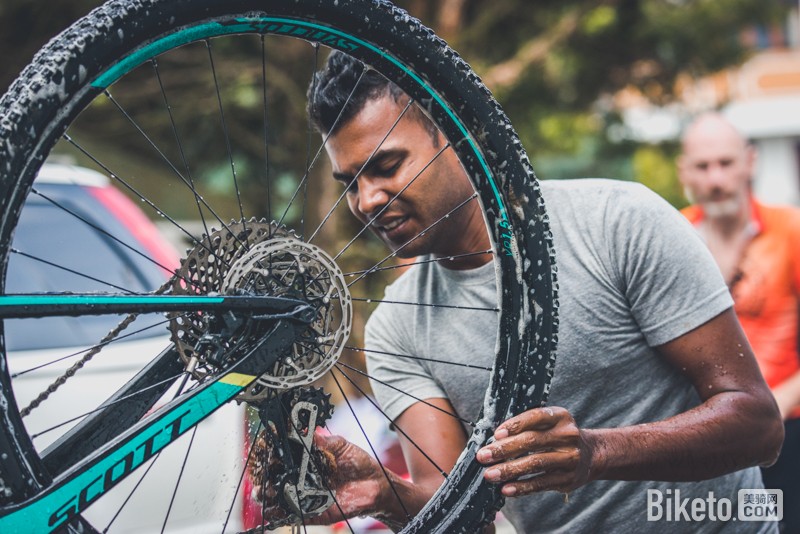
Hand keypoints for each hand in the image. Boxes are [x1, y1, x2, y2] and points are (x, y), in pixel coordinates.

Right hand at [252, 432, 385, 525]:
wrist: (375, 485)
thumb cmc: (358, 464)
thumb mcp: (341, 446)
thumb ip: (323, 441)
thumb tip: (305, 432)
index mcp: (307, 460)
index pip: (282, 457)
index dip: (270, 454)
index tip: (262, 450)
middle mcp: (302, 478)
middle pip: (274, 478)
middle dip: (263, 476)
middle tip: (261, 473)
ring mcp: (305, 495)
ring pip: (277, 498)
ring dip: (266, 495)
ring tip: (265, 491)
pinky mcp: (311, 512)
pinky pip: (291, 515)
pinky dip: (279, 514)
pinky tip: (273, 509)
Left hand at [475, 406, 593, 496]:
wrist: (590, 455)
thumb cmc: (556, 436)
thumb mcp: (548, 424)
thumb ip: (526, 426)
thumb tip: (493, 440)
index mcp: (560, 416)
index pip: (535, 417)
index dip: (515, 425)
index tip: (496, 434)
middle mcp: (567, 435)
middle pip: (532, 441)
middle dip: (504, 449)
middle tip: (483, 456)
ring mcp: (570, 457)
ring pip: (535, 463)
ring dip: (509, 470)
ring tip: (489, 474)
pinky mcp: (568, 478)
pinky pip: (541, 483)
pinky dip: (522, 487)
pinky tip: (506, 489)